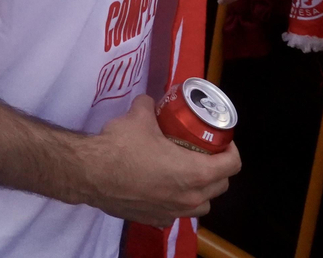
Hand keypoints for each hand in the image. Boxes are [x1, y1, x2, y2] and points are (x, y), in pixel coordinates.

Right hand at [74, 96, 239, 225]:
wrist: (92, 173)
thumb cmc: (122, 146)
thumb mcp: (139, 116)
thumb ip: (149, 106)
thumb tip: (149, 102)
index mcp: (195, 173)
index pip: (231, 165)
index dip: (231, 149)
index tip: (221, 139)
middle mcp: (189, 197)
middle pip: (220, 186)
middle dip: (218, 169)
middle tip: (204, 152)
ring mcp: (173, 212)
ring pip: (201, 204)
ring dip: (201, 189)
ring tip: (188, 173)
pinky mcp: (155, 219)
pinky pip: (176, 213)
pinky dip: (177, 202)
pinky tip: (163, 189)